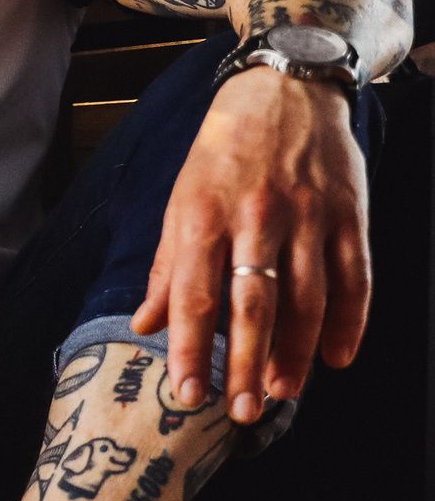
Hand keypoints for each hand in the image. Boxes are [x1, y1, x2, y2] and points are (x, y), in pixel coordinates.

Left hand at [132, 68, 370, 422]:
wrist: (284, 89)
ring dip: (296, 351)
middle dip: (247, 363)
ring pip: (307, 297)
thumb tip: (146, 324)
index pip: (195, 295)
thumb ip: (168, 268)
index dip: (191, 348)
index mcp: (204, 217)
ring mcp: (307, 215)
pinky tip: (336, 357)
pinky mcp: (348, 213)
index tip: (186, 393)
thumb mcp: (180, 201)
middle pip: (253, 303)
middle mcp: (256, 218)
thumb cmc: (222, 154)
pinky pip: (354, 276)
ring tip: (283, 392)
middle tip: (243, 411)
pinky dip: (350, 320)